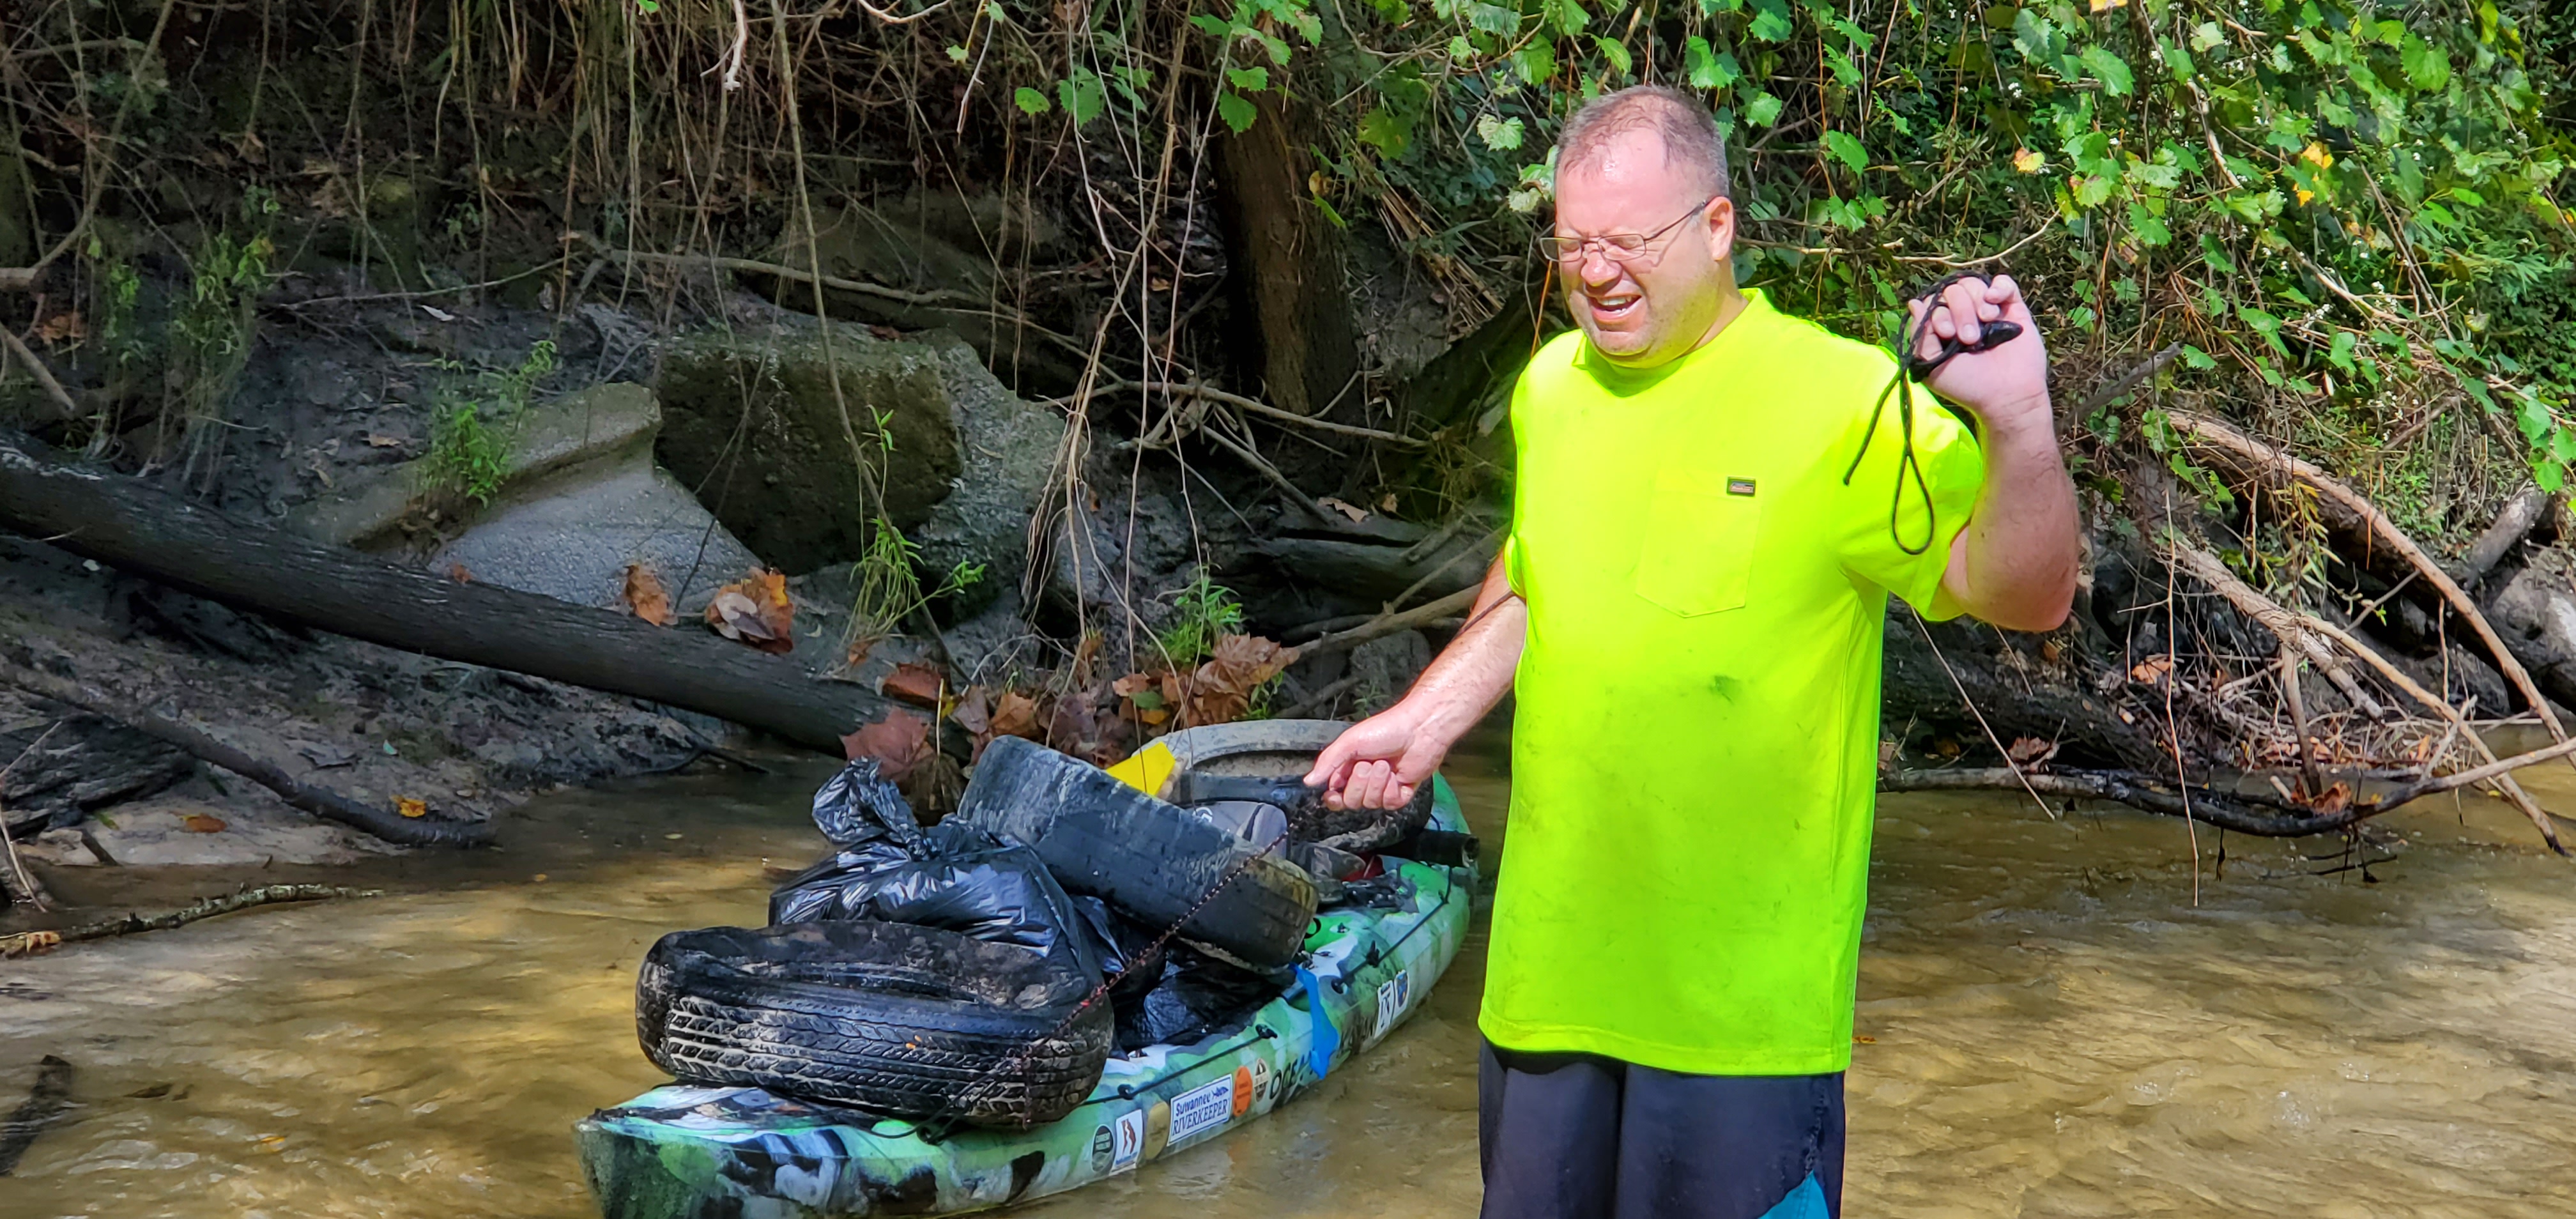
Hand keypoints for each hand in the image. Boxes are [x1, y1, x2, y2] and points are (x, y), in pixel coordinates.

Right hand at [1301, 702, 1451, 810]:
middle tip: (1369, 764)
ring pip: (1370, 803)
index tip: (1334, 793)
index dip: (1333, 798)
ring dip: (1377, 784)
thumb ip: (1328, 762)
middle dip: (1359, 784)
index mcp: (1348, 769)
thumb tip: (1308, 781)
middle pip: (1351, 801)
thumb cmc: (1385, 730)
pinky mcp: (1401, 793)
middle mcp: (1364, 781)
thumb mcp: (1350, 742)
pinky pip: (1390, 804)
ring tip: (1386, 764)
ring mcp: (1383, 788)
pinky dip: (1392, 790)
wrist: (1419, 730)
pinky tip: (1398, 775)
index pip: (1334, 795)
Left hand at [1910, 274, 2050, 434]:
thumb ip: (1920, 335)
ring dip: (1976, 301)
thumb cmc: (1967, 385)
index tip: (1947, 334)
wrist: (2006, 395)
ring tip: (1987, 322)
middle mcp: (1963, 317)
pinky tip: (1994, 302)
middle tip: (1970, 338)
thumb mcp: (1932, 364)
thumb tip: (1914, 302)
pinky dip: (1998, 286)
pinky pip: (2004, 282)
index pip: (1932, 302)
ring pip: (1973, 285)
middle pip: (1952, 291)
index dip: (1938, 313)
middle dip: (1960, 311)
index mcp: (1942, 328)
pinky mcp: (2012, 309)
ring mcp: (1987, 311)